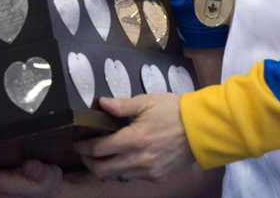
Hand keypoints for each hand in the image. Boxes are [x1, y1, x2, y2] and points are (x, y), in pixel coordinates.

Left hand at [73, 94, 194, 182]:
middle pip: (103, 169)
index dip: (84, 147)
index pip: (99, 149)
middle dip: (89, 162)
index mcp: (134, 139)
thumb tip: (102, 103)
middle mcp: (139, 159)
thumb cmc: (175, 112)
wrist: (202, 129)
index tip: (77, 143)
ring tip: (103, 156)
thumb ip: (122, 105)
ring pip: (117, 175)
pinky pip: (134, 177)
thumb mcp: (147, 102)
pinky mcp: (158, 177)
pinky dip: (125, 169)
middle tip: (85, 153)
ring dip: (106, 168)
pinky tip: (125, 158)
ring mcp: (149, 171)